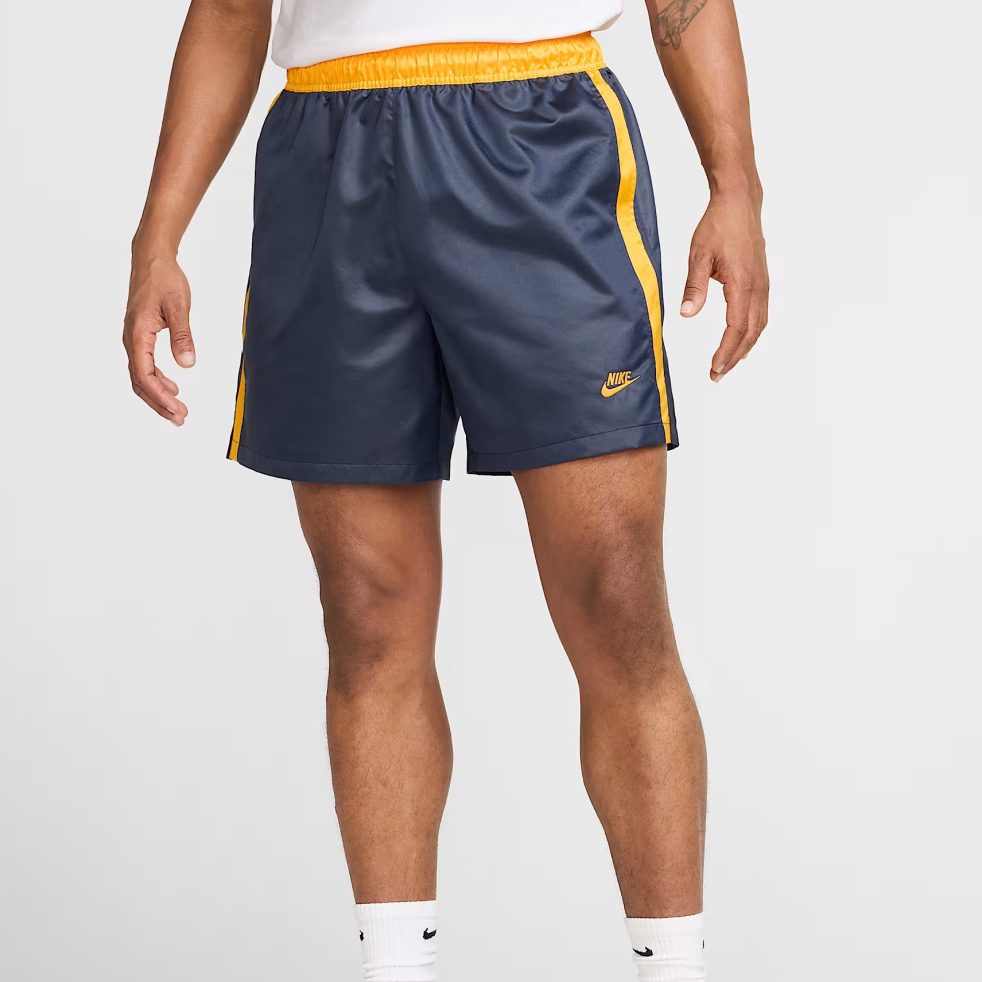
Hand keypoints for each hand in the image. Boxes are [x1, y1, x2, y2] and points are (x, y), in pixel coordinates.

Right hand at [123, 253, 194, 423]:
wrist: (152, 260)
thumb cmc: (164, 280)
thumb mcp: (179, 307)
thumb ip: (183, 336)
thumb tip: (187, 364)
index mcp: (138, 334)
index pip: (144, 374)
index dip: (159, 395)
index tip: (176, 409)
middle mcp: (131, 339)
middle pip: (140, 382)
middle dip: (159, 403)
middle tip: (180, 418)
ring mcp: (134, 339)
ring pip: (141, 376)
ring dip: (158, 395)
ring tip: (178, 409)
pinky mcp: (140, 336)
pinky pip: (144, 365)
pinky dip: (157, 380)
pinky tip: (172, 387)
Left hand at [680, 191, 768, 380]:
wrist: (739, 203)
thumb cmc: (718, 226)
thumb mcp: (698, 255)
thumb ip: (693, 287)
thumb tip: (686, 314)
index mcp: (743, 284)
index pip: (736, 328)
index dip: (726, 352)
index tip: (714, 368)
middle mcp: (758, 287)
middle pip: (750, 332)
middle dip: (734, 357)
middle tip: (717, 375)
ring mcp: (763, 284)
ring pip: (758, 325)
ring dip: (743, 347)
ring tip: (727, 364)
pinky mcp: (762, 280)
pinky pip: (760, 313)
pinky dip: (751, 332)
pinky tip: (741, 340)